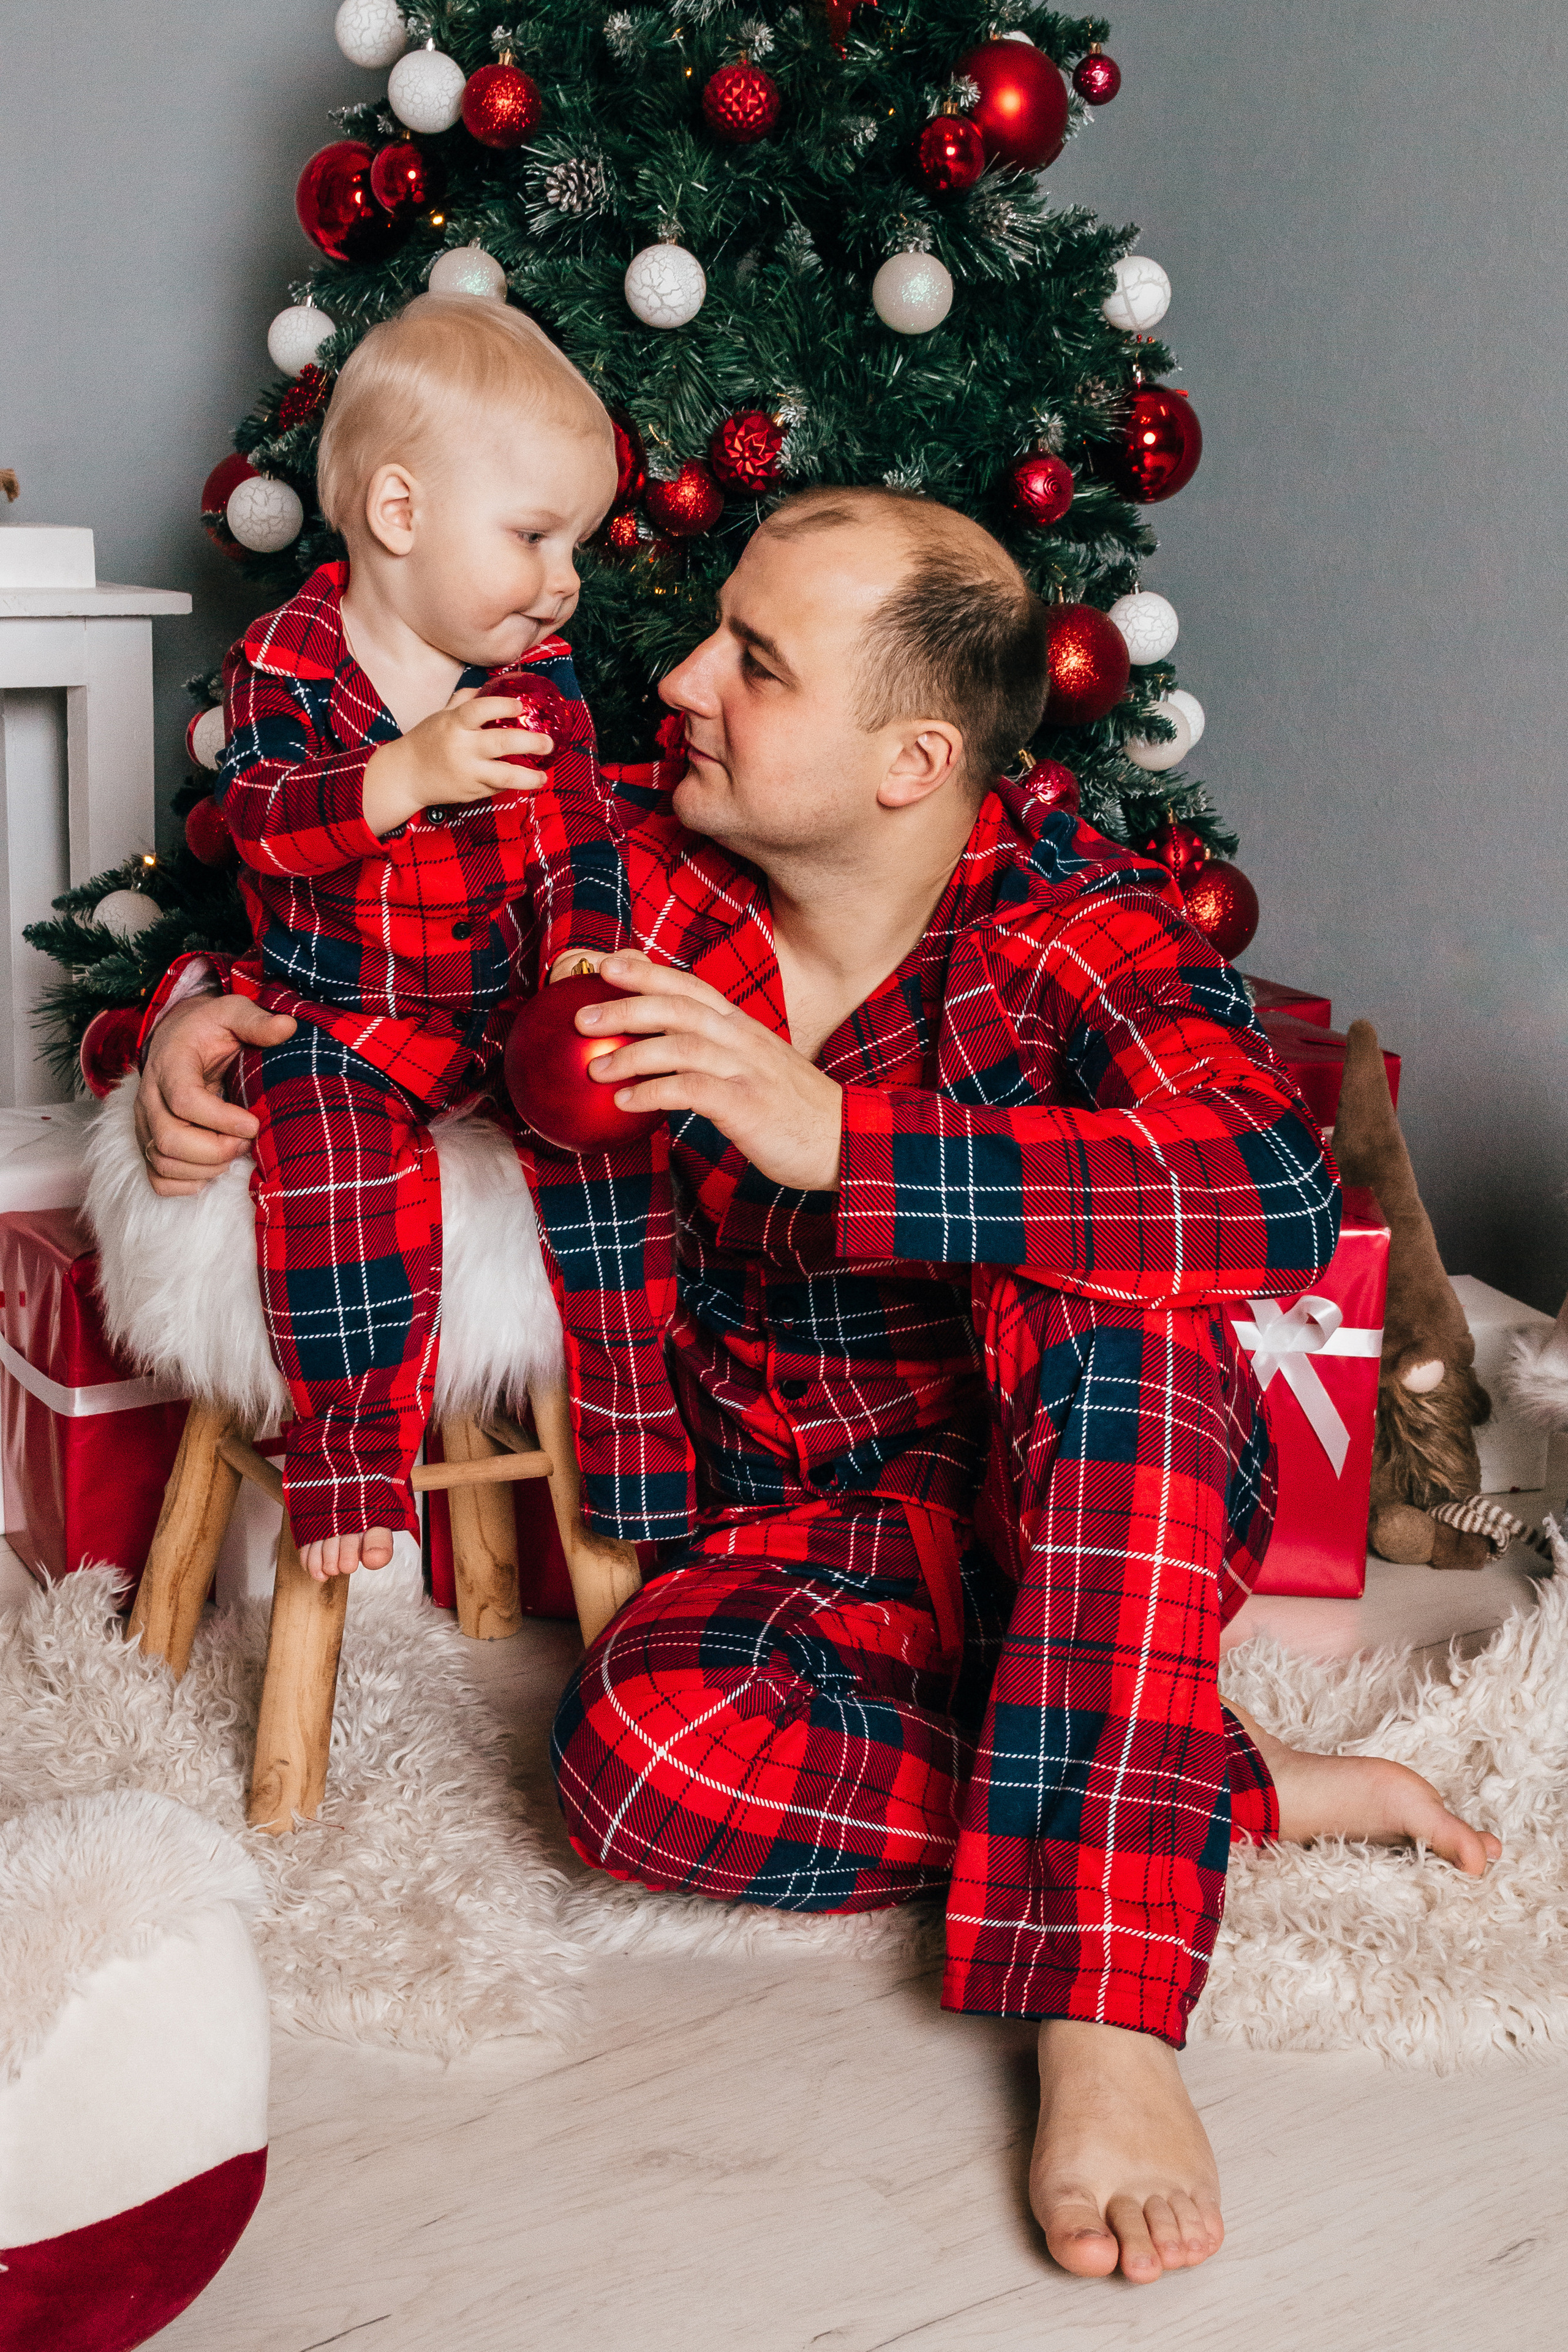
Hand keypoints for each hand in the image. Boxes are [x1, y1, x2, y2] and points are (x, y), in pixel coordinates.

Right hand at [135, 995, 296, 1195]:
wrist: (177, 1038)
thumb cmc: (208, 1029)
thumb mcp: (232, 1013)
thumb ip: (256, 1021)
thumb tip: (288, 1027)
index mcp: (170, 1065)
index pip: (184, 1101)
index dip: (221, 1119)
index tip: (254, 1124)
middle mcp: (149, 1097)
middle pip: (170, 1140)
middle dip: (216, 1150)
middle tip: (248, 1141)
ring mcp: (145, 1124)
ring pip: (163, 1162)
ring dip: (206, 1169)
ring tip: (236, 1153)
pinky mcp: (148, 1143)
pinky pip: (157, 1178)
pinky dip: (186, 1185)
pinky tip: (214, 1172)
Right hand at [361, 686, 554, 835]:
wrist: (406, 775)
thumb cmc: (428, 740)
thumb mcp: (442, 715)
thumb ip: (466, 700)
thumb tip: (493, 685)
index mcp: (454, 723)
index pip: (480, 710)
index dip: (503, 706)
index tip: (522, 706)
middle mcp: (462, 747)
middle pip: (500, 743)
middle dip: (529, 742)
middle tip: (548, 742)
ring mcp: (468, 772)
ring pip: (503, 775)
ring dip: (528, 777)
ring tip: (543, 777)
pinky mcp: (471, 792)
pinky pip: (497, 787)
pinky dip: (512, 784)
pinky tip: (525, 780)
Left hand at [576, 949, 843, 1191]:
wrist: (843, 1139)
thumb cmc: (792, 1109)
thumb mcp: (754, 1068)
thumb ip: (714, 1054)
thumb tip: (664, 1053)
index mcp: (741, 1027)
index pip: (690, 986)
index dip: (647, 971)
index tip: (607, 963)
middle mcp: (742, 1039)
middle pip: (677, 1006)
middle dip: (626, 1005)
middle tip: (582, 1015)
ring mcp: (746, 1069)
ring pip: (680, 1045)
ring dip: (631, 1053)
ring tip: (594, 1068)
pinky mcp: (747, 1105)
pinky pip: (692, 1090)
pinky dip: (654, 1092)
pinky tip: (625, 1102)